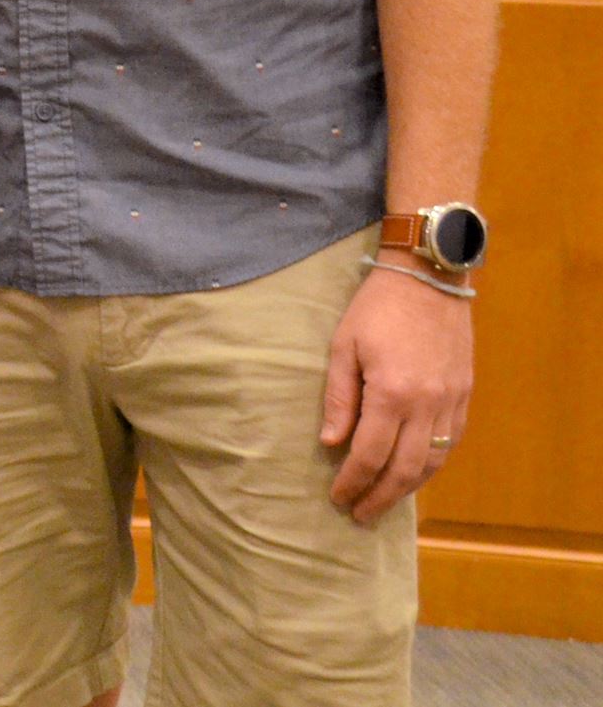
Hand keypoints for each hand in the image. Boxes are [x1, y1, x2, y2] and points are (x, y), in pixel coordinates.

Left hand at [321, 262, 472, 525]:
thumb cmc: (376, 308)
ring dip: (408, 488)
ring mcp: (451, 402)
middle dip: (381, 497)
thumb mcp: (343, 346)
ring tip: (384, 502)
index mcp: (392, 393)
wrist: (429, 280)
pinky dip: (431, 465)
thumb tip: (331, 443)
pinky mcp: (465, 395)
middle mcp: (427, 405)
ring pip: (433, 462)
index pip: (370, 454)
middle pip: (405, 469)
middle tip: (360, 515)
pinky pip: (450, 443)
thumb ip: (339, 397)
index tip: (338, 498)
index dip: (353, 481)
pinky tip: (414, 474)